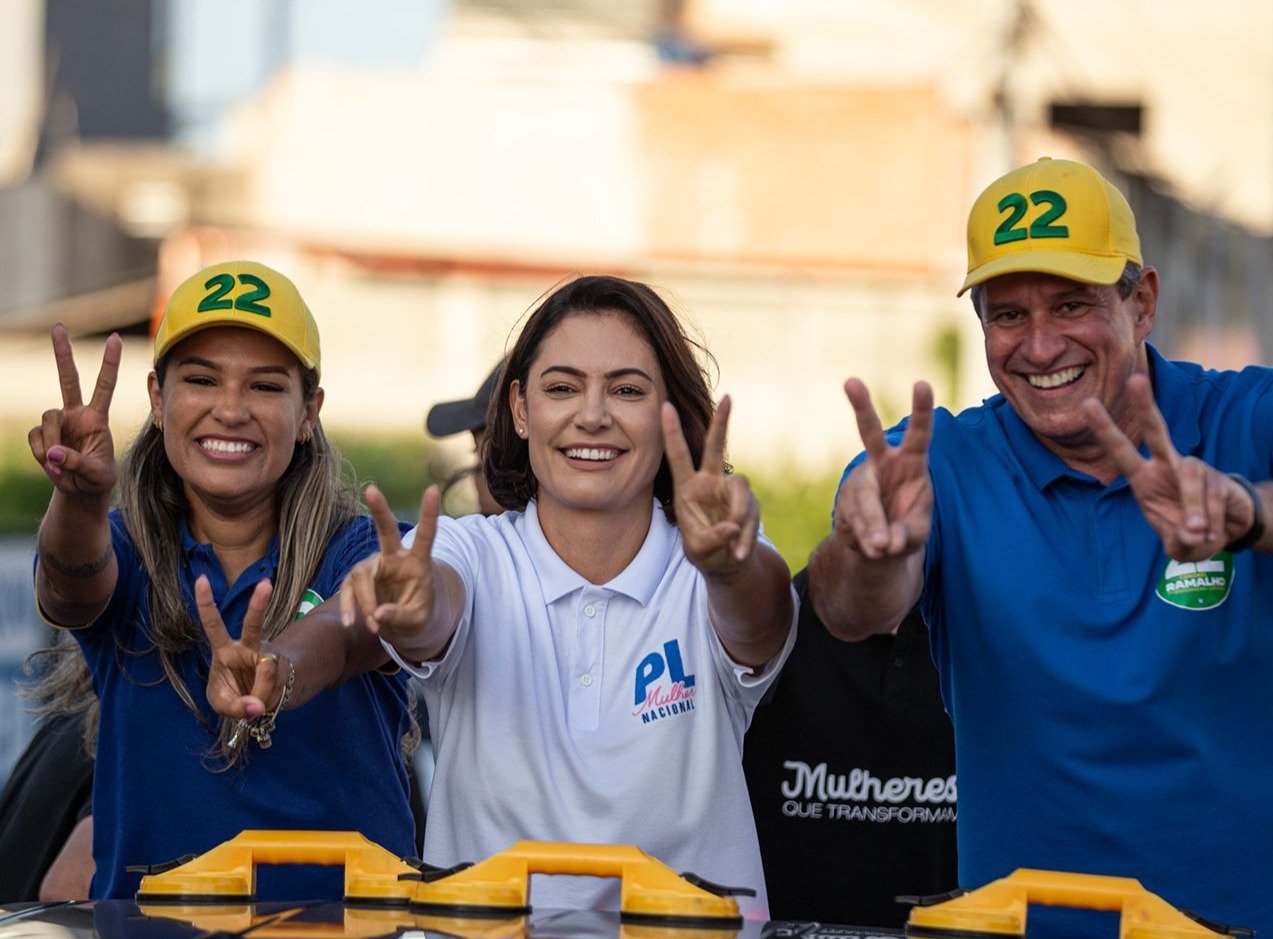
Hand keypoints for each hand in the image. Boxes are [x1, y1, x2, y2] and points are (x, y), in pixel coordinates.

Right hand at [28, 325, 120, 497]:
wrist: (81, 489)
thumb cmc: (98, 478)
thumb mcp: (97, 475)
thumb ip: (78, 463)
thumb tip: (52, 452)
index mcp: (98, 418)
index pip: (105, 386)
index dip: (109, 363)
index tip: (115, 338)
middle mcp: (77, 414)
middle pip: (68, 379)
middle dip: (62, 354)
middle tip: (58, 326)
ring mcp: (58, 422)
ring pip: (48, 418)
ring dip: (52, 441)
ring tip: (60, 463)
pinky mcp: (42, 434)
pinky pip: (36, 439)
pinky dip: (41, 454)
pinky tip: (51, 464)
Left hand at [198, 574, 278, 718]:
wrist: (263, 700)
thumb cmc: (235, 696)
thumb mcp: (223, 704)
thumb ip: (235, 706)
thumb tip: (257, 706)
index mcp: (224, 651)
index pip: (213, 624)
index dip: (206, 603)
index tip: (200, 579)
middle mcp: (247, 648)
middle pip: (253, 624)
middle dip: (259, 604)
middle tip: (265, 584)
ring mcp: (268, 658)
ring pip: (268, 668)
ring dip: (263, 687)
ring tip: (258, 704)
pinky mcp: (283, 671)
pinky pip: (274, 686)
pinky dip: (266, 699)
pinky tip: (265, 702)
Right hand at [339, 484, 440, 647]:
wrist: (403, 622)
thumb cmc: (417, 614)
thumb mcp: (417, 620)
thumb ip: (401, 616)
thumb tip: (377, 615)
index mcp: (418, 562)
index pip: (426, 536)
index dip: (429, 514)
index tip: (433, 489)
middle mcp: (395, 557)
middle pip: (386, 531)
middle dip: (379, 510)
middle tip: (372, 490)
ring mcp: (375, 566)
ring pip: (361, 575)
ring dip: (365, 602)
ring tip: (374, 627)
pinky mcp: (359, 578)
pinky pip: (348, 589)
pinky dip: (349, 607)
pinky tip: (349, 623)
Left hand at [663, 395, 758, 576]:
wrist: (727, 563)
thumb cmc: (705, 552)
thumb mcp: (700, 549)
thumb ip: (713, 538)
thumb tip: (733, 525)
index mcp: (687, 488)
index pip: (678, 456)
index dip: (672, 432)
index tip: (665, 406)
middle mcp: (710, 482)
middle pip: (716, 448)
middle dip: (722, 423)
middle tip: (728, 398)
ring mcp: (731, 490)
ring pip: (742, 494)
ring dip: (741, 520)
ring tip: (733, 547)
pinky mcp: (749, 502)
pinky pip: (752, 516)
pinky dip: (746, 538)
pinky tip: (738, 554)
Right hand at [833, 379, 933, 559]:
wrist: (877, 545)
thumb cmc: (906, 528)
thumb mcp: (917, 533)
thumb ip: (907, 534)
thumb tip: (885, 543)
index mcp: (912, 463)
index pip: (919, 433)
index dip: (921, 410)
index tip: (922, 383)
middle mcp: (882, 464)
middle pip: (869, 433)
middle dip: (861, 407)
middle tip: (851, 381)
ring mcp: (860, 481)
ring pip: (863, 497)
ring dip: (872, 524)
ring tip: (881, 547)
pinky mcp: (845, 501)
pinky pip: (854, 520)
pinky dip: (864, 537)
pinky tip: (872, 548)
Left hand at [1082, 374, 1255, 559]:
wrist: (1227, 530)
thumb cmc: (1190, 533)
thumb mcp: (1178, 545)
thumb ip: (1178, 541)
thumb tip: (1191, 529)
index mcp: (1144, 479)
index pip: (1121, 451)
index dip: (1106, 430)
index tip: (1088, 403)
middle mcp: (1168, 466)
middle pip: (1157, 432)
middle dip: (1146, 407)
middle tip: (1135, 379)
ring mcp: (1195, 469)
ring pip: (1192, 479)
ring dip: (1196, 511)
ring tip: (1200, 534)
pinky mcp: (1219, 478)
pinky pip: (1214, 498)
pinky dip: (1214, 521)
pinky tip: (1213, 531)